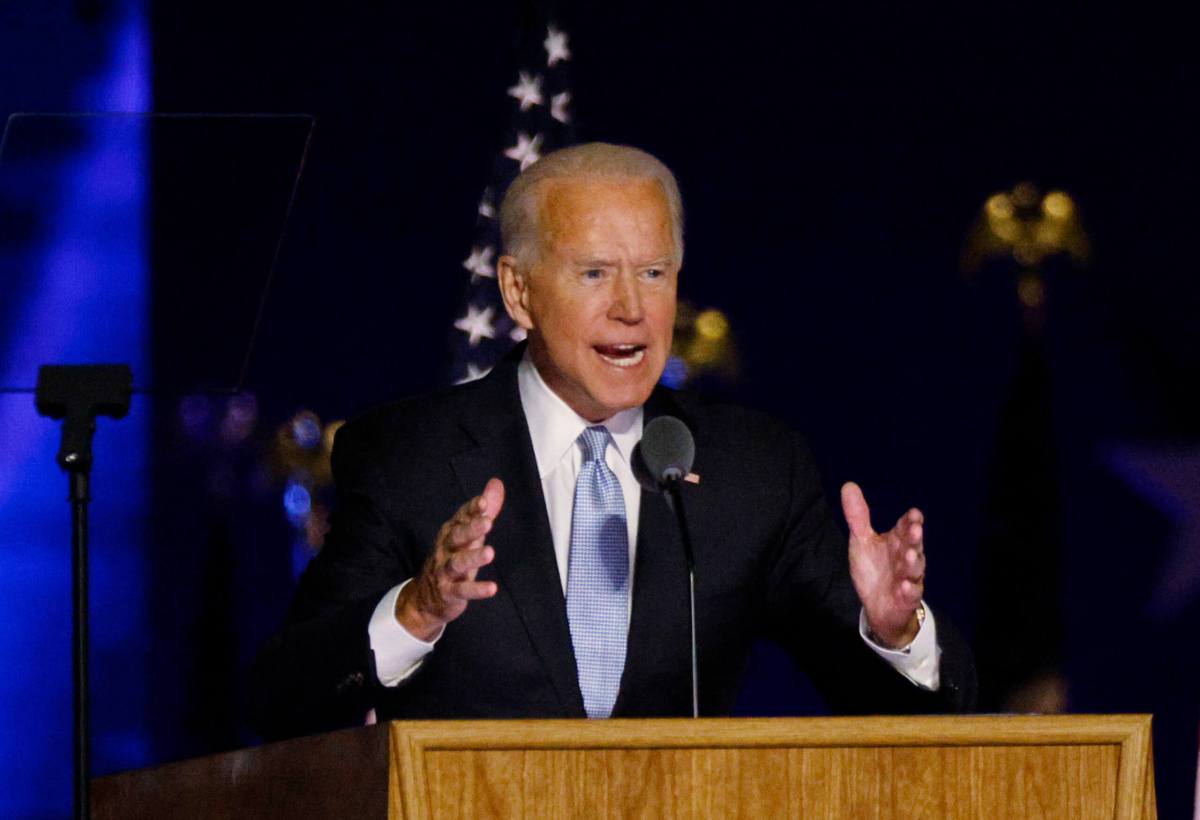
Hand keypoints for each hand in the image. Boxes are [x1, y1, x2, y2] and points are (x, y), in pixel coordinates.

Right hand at [395, 478, 504, 640]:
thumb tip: (496, 482)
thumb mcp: (468, 534)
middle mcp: (446, 549)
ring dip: (473, 558)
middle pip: (457, 536)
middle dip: (472, 529)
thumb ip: (483, 511)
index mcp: (451, 533)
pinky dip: (477, 590)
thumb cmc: (452, 558)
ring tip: (490, 553)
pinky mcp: (449, 592)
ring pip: (458, 563)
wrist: (425, 597)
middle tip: (488, 522)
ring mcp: (445, 571)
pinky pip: (462, 590)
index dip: (472, 510)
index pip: (461, 517)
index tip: (484, 502)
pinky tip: (492, 588)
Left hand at [840, 481, 925, 648]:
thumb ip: (858, 516)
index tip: (914, 513)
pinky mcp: (906, 598)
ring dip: (913, 562)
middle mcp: (906, 557)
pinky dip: (909, 589)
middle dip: (915, 537)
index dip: (910, 520)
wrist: (879, 606)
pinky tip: (905, 585)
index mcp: (897, 541)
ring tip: (910, 554)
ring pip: (914, 569)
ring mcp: (908, 578)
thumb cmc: (874, 569)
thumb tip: (848, 484)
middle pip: (913, 545)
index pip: (905, 526)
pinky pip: (910, 594)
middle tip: (915, 528)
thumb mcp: (862, 541)